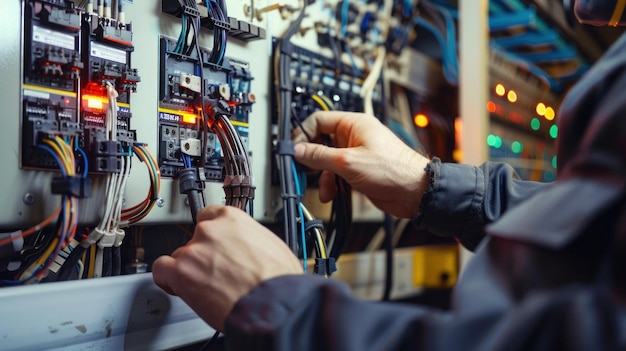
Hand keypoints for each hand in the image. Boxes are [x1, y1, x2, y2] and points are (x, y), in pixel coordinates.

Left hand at [152, 205, 302, 331]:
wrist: (273, 303)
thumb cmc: (278, 279)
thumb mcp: (271, 245)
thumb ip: (249, 240)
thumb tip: (248, 248)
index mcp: (233, 219)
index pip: (209, 216)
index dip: (211, 234)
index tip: (212, 243)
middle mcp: (210, 231)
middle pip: (195, 239)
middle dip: (203, 255)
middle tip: (215, 271)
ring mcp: (193, 251)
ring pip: (180, 256)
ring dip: (189, 269)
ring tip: (204, 285)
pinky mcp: (181, 273)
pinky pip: (162, 270)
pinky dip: (167, 279)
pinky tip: (177, 286)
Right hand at [293, 111, 429, 217]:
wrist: (415, 192)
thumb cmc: (392, 170)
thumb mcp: (347, 162)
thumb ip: (319, 156)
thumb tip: (299, 150)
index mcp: (353, 125)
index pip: (319, 121)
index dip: (303, 134)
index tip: (294, 150)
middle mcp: (354, 137)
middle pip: (321, 142)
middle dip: (312, 159)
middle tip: (302, 170)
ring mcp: (357, 154)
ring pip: (328, 162)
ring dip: (323, 177)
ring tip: (324, 189)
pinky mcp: (359, 170)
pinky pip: (338, 174)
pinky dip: (332, 184)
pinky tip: (331, 194)